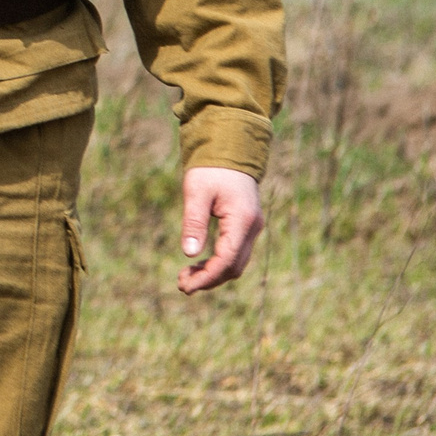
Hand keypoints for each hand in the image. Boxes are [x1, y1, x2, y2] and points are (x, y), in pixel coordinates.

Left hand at [176, 166, 263, 292]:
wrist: (230, 149)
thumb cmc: (210, 169)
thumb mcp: (196, 192)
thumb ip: (194, 222)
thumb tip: (189, 254)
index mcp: (242, 220)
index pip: (227, 260)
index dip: (207, 277)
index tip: (186, 286)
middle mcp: (253, 228)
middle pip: (234, 267)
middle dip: (209, 279)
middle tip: (182, 285)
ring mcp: (252, 228)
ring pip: (236, 263)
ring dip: (213, 273)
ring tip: (185, 277)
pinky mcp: (246, 227)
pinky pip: (235, 253)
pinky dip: (218, 263)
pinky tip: (198, 264)